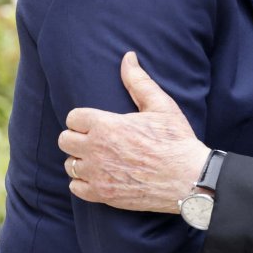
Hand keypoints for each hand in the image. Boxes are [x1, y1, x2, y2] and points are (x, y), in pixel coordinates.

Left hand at [58, 52, 211, 213]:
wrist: (187, 177)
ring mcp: (97, 174)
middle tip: (96, 139)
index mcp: (106, 125)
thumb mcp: (161, 105)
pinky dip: (84, 182)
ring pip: (70, 164)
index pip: (73, 118)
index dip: (84, 119)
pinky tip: (100, 176)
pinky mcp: (102, 195)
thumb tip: (128, 58)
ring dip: (81, 160)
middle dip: (78, 138)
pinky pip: (76, 187)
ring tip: (99, 158)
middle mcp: (95, 150)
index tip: (96, 122)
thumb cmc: (175, 140)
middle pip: (65, 140)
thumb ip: (138, 81)